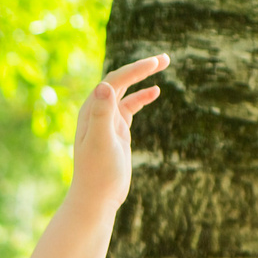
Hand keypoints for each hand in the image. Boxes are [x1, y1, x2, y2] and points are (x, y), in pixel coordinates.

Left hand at [69, 54, 167, 213]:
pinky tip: (155, 92)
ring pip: (125, 91)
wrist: (96, 198)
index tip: (156, 63)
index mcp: (91, 110)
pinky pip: (129, 107)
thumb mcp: (100, 142)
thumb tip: (104, 86)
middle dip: (141, 68)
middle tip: (165, 58)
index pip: (114, 81)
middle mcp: (97, 112)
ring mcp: (108, 121)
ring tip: (164, 63)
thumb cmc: (97, 173)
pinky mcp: (117, 132)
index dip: (135, 70)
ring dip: (143, 78)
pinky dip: (142, 97)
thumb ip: (101, 114)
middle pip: (120, 80)